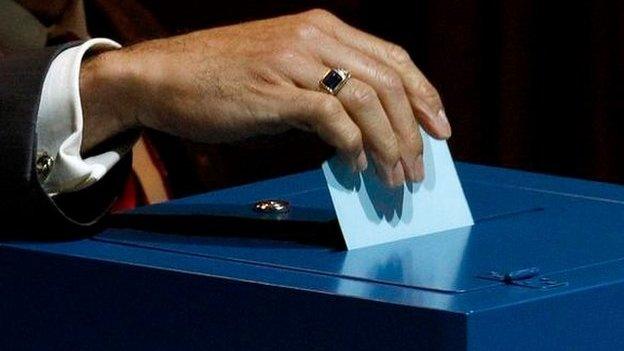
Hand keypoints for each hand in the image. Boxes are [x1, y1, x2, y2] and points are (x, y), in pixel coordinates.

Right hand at [80, 9, 450, 186]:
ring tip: (395, 177)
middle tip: (419, 167)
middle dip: (413, 129)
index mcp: (322, 28)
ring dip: (390, 144)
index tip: (439, 128)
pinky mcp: (275, 91)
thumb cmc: (221, 78)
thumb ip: (323, 90)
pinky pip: (331, 118)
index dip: (423, 93)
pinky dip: (352, 145)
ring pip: (368, 100)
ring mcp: (295, 62)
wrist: (162, 76)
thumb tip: (361, 134)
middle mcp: (315, 38)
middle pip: (389, 81)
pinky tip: (356, 166)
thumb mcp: (283, 70)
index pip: (393, 58)